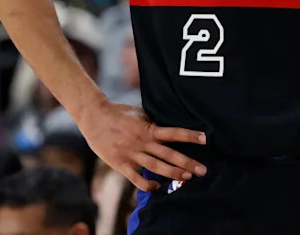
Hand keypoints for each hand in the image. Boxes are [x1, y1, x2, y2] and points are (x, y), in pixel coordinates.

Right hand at [76, 99, 206, 191]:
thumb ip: (153, 122)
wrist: (94, 116)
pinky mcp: (120, 163)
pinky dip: (146, 184)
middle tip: (203, 170)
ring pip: (155, 167)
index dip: (190, 136)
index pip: (174, 133)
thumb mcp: (140, 113)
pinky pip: (135, 177)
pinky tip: (157, 187)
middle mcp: (142, 142)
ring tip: (187, 178)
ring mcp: (131, 153)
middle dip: (187, 163)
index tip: (205, 139)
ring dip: (172, 173)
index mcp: (149, 128)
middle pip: (169, 154)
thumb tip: (170, 126)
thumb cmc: (119, 112)